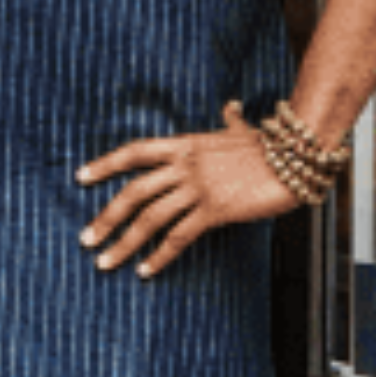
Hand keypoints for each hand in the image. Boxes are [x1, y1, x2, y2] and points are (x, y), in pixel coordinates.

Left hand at [74, 102, 301, 277]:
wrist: (296, 159)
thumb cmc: (270, 145)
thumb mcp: (241, 129)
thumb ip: (229, 120)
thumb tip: (230, 106)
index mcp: (184, 144)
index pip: (134, 151)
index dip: (104, 164)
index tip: (80, 178)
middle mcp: (185, 165)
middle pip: (133, 191)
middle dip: (105, 217)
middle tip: (86, 239)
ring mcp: (199, 187)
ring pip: (150, 218)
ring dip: (123, 243)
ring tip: (105, 262)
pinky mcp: (216, 210)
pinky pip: (179, 237)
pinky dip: (159, 256)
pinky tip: (145, 271)